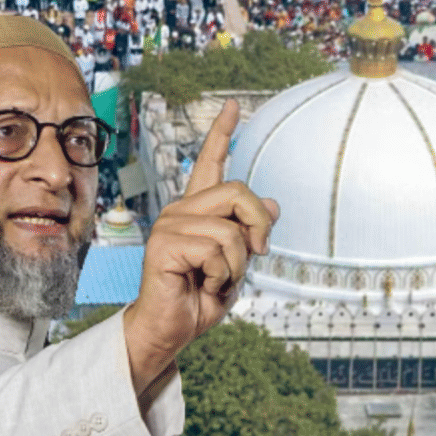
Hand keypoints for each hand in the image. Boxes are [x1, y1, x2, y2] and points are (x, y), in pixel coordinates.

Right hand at [123, 99, 278, 401]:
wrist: (173, 329)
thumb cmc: (200, 298)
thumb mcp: (238, 263)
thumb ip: (250, 233)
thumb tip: (271, 204)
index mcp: (198, 210)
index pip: (210, 163)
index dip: (222, 133)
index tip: (234, 106)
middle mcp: (181, 210)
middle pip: (239, 192)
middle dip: (258, 229)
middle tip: (256, 256)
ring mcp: (170, 225)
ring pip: (231, 230)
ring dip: (237, 265)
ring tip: (216, 280)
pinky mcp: (164, 244)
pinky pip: (216, 250)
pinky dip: (222, 276)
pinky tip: (202, 285)